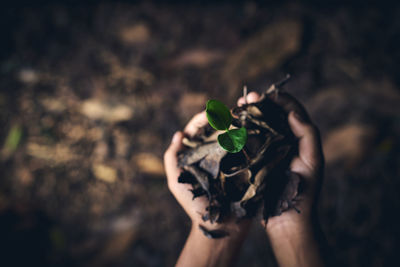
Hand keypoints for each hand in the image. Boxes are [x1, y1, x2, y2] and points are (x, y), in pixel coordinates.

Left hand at [164, 111, 250, 266]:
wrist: (220, 226)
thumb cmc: (195, 206)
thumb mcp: (177, 182)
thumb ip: (172, 160)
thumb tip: (178, 134)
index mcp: (198, 154)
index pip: (199, 131)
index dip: (202, 119)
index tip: (209, 113)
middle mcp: (215, 154)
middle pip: (218, 129)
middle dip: (224, 116)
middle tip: (231, 109)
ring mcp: (232, 160)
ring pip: (235, 135)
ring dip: (240, 123)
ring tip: (245, 113)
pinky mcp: (247, 167)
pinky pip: (250, 149)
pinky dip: (253, 138)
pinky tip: (256, 129)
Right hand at [238, 91, 325, 266]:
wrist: (288, 219)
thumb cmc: (305, 190)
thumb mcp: (313, 161)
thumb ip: (308, 134)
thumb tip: (292, 112)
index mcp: (298, 138)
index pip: (290, 110)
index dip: (278, 99)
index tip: (264, 95)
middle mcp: (282, 141)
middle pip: (270, 116)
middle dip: (258, 104)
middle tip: (245, 99)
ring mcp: (267, 151)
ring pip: (257, 127)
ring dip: (247, 116)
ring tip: (236, 108)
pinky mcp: (254, 162)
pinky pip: (247, 143)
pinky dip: (239, 133)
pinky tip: (231, 126)